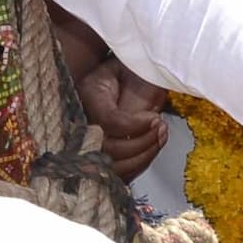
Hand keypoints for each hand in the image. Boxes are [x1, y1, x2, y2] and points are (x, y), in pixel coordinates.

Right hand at [66, 33, 170, 179]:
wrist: (121, 75)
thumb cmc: (130, 70)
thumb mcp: (133, 73)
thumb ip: (136, 97)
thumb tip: (145, 123)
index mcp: (88, 93)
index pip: (108, 121)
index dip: (134, 125)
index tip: (156, 118)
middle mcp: (81, 121)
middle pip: (107, 149)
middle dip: (141, 143)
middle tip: (161, 128)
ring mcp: (86, 140)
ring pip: (111, 166)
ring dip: (143, 157)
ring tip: (160, 138)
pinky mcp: (97, 153)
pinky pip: (115, 172)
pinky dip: (137, 165)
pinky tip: (151, 148)